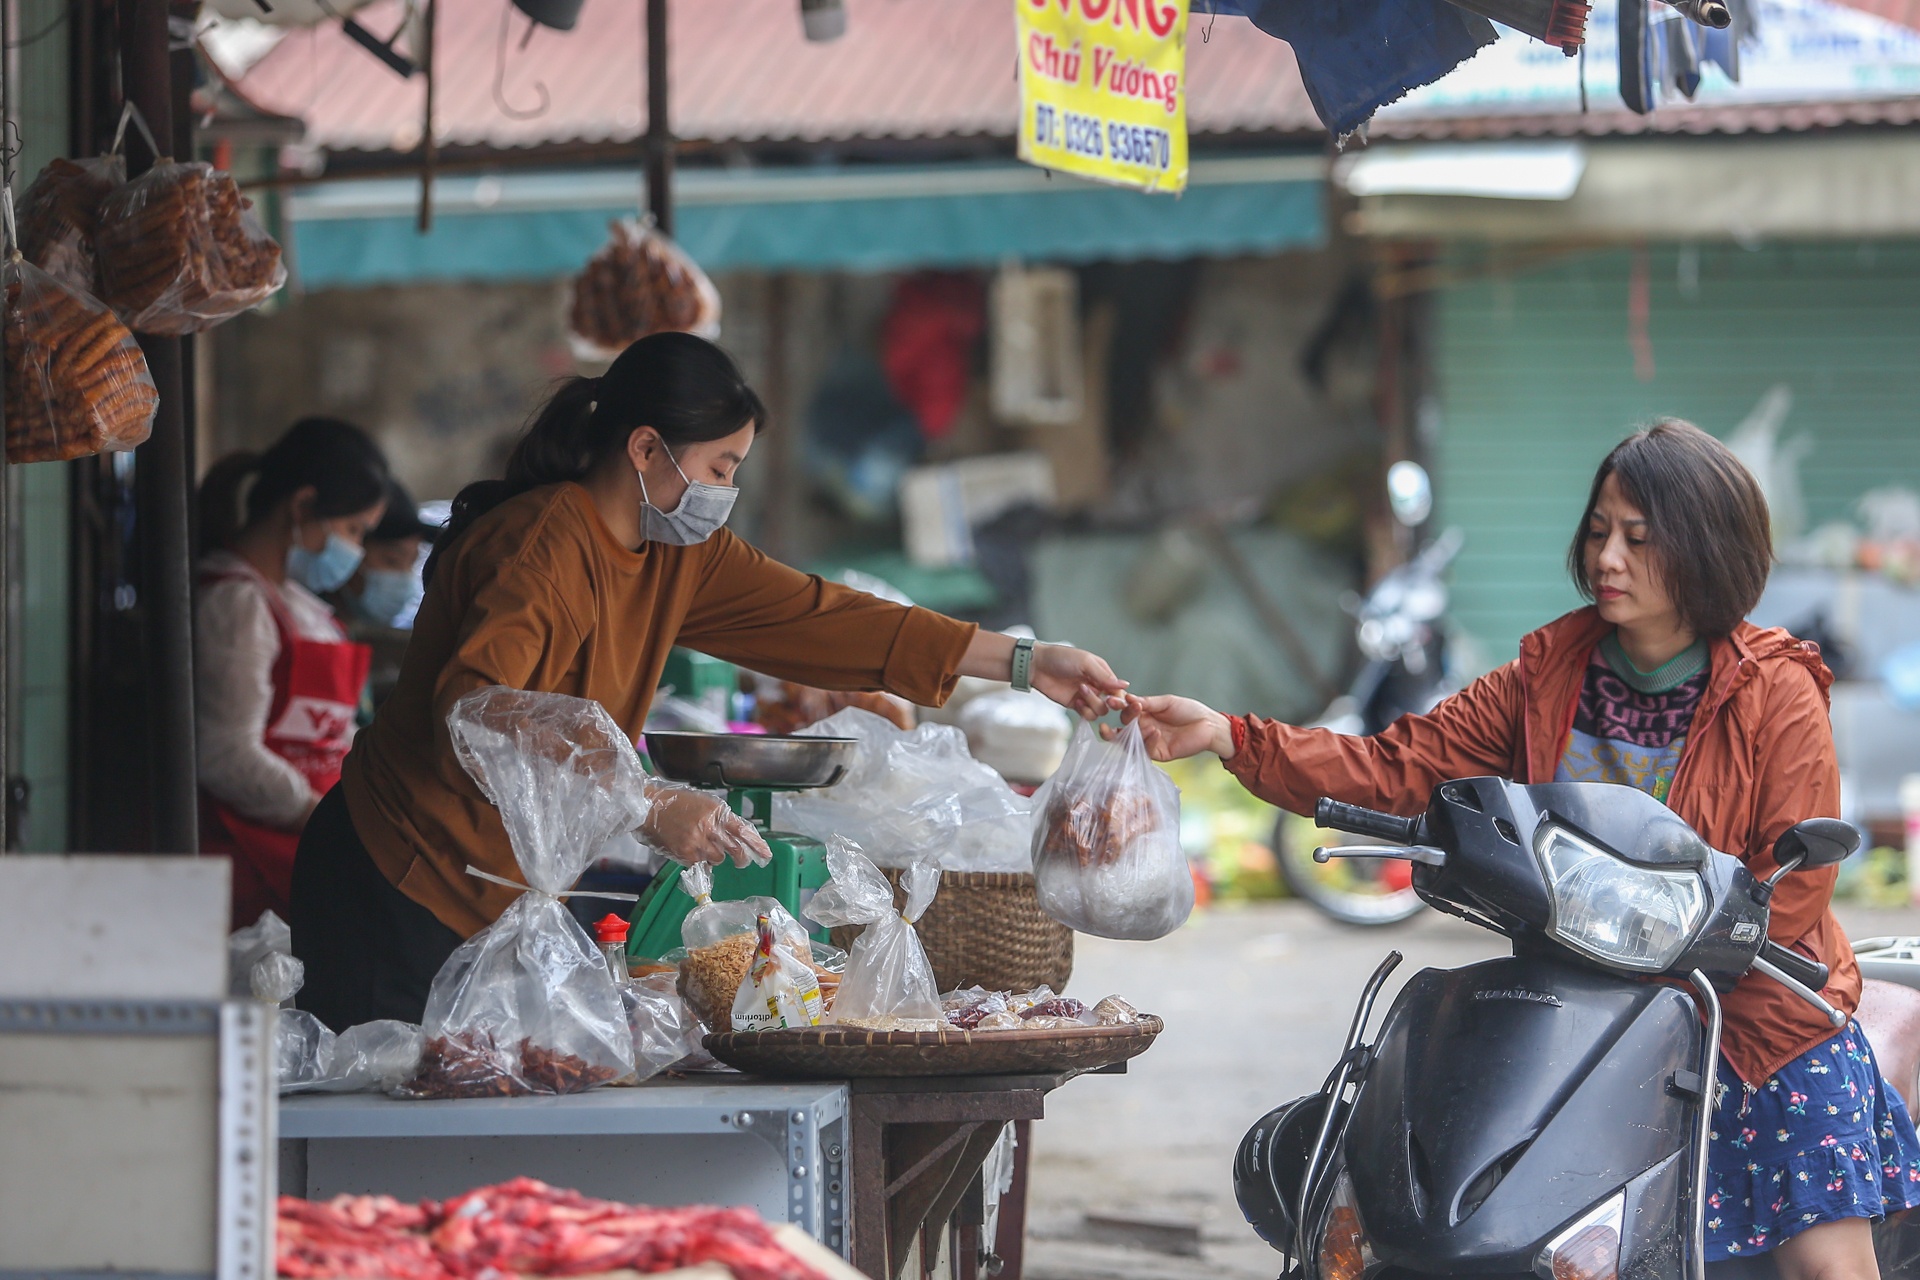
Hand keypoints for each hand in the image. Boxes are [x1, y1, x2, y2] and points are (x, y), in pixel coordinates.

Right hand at [641, 786, 770, 868]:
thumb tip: (737, 835)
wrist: (648, 808)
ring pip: (718, 858)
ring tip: (703, 847)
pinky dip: (699, 861)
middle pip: (735, 849)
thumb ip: (720, 818)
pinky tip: (691, 851)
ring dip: (715, 856)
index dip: (756, 844)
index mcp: (717, 811)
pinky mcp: (686, 853)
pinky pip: (701, 864)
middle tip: (741, 862)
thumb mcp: (703, 803)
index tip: (766, 854)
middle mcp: (710, 826)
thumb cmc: (675, 803)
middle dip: (741, 858)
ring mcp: (698, 841)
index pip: (743, 829)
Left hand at [1030, 644, 1128, 719]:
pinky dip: (1084, 711)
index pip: (1117, 689)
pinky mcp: (1075, 705)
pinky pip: (1087, 715)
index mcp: (1102, 673)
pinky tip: (1075, 701)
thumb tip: (1125, 685)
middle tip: (1092, 693)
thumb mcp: (1085, 662)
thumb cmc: (1061, 658)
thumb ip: (1104, 676)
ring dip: (1091, 703)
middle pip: (1110, 703)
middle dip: (1104, 701)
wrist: (1037, 666)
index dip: (1118, 697)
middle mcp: (1096, 686)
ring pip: (1100, 710)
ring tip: (1080, 691)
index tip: (1112, 698)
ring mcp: (1086, 697)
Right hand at [1105, 694, 1236, 760]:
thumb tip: (1127, 698)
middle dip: (1120, 720)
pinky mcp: (1159, 753)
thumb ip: (1147, 702)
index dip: (1118, 707)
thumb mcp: (1166, 702)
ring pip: (1130, 742)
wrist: (1209, 725)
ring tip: (1136, 721)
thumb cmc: (1190, 711)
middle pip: (1123, 727)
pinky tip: (1154, 731)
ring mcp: (1150, 742)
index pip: (1125, 711)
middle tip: (1120, 714)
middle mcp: (1144, 728)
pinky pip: (1146, 750)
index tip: (1112, 701)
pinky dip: (1147, 740)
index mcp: (1145, 714)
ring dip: (1130, 731)